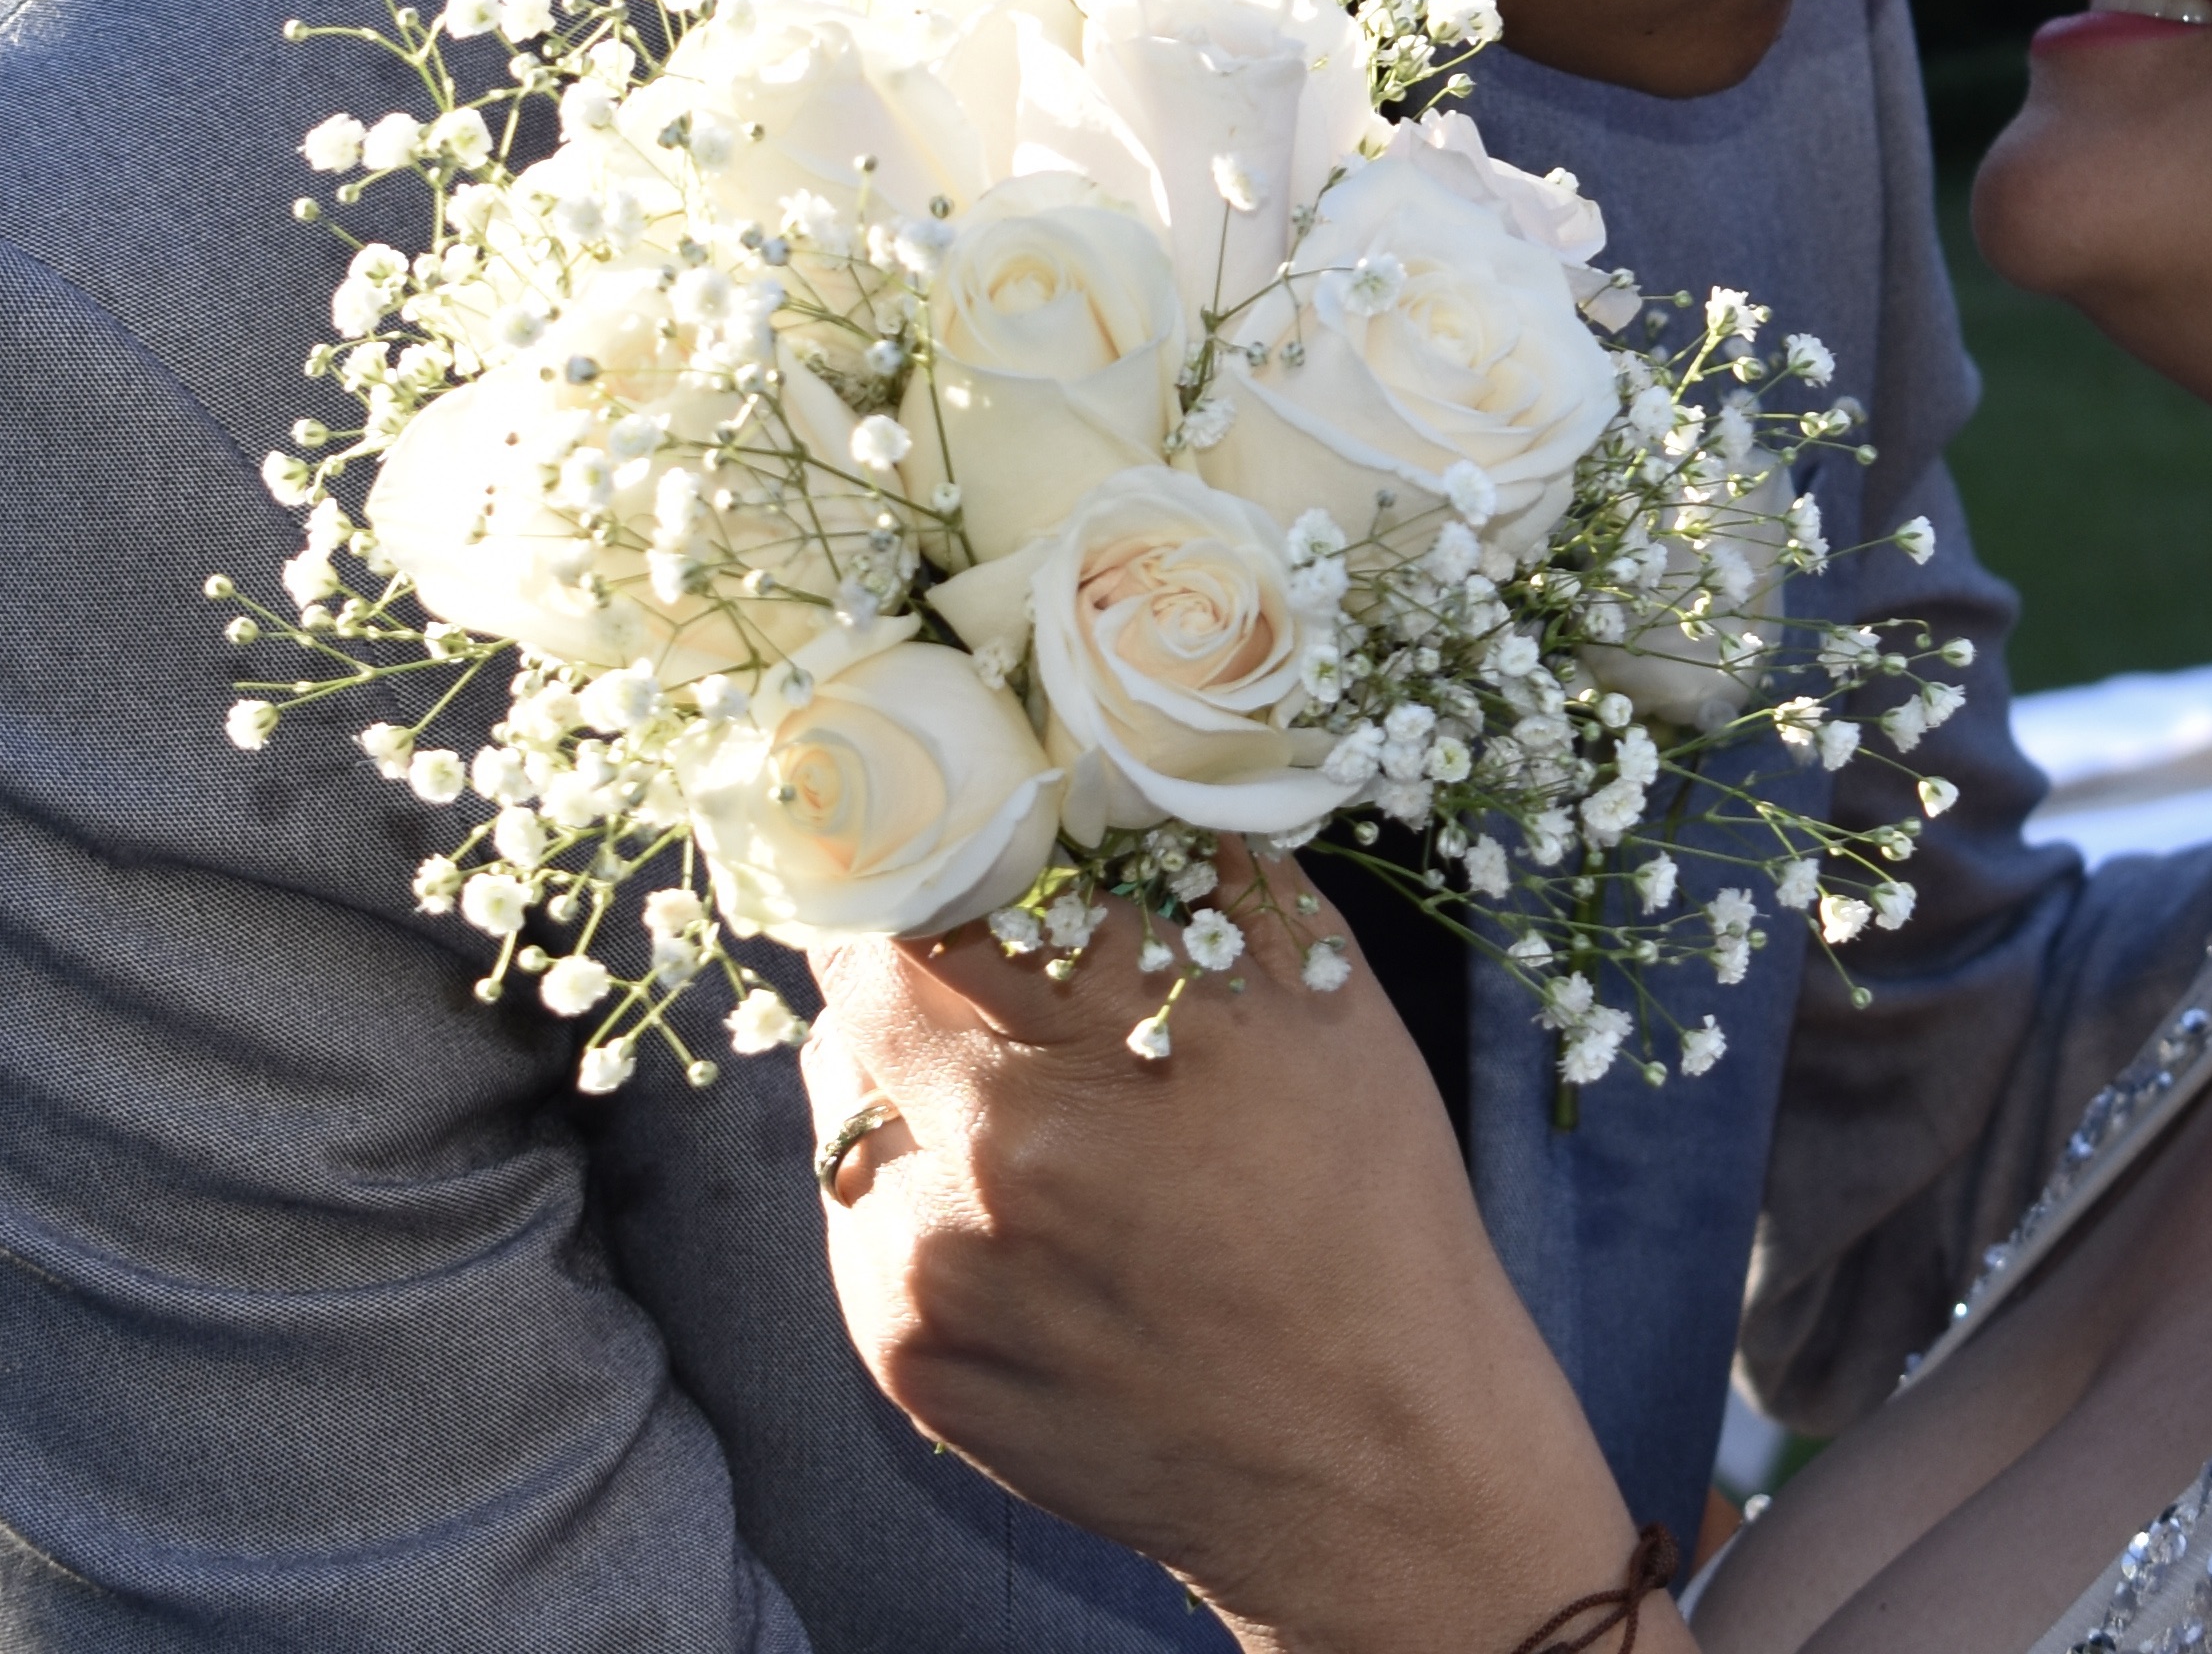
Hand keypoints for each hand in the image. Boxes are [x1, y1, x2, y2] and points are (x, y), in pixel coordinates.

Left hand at [801, 866, 1667, 1653]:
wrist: (1368, 1461)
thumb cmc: (1366, 1212)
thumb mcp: (1320, 1004)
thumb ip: (1202, 868)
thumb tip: (1115, 750)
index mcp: (1094, 1055)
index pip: (919, 893)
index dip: (911, 844)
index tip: (925, 819)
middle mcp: (990, 1162)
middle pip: (856, 991)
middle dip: (898, 949)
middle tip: (954, 940)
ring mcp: (933, 1273)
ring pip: (842, 1104)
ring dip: (900, 1071)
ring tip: (1007, 1092)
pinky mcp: (905, 1358)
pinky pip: (858, 1217)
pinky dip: (912, 1183)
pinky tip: (1014, 1202)